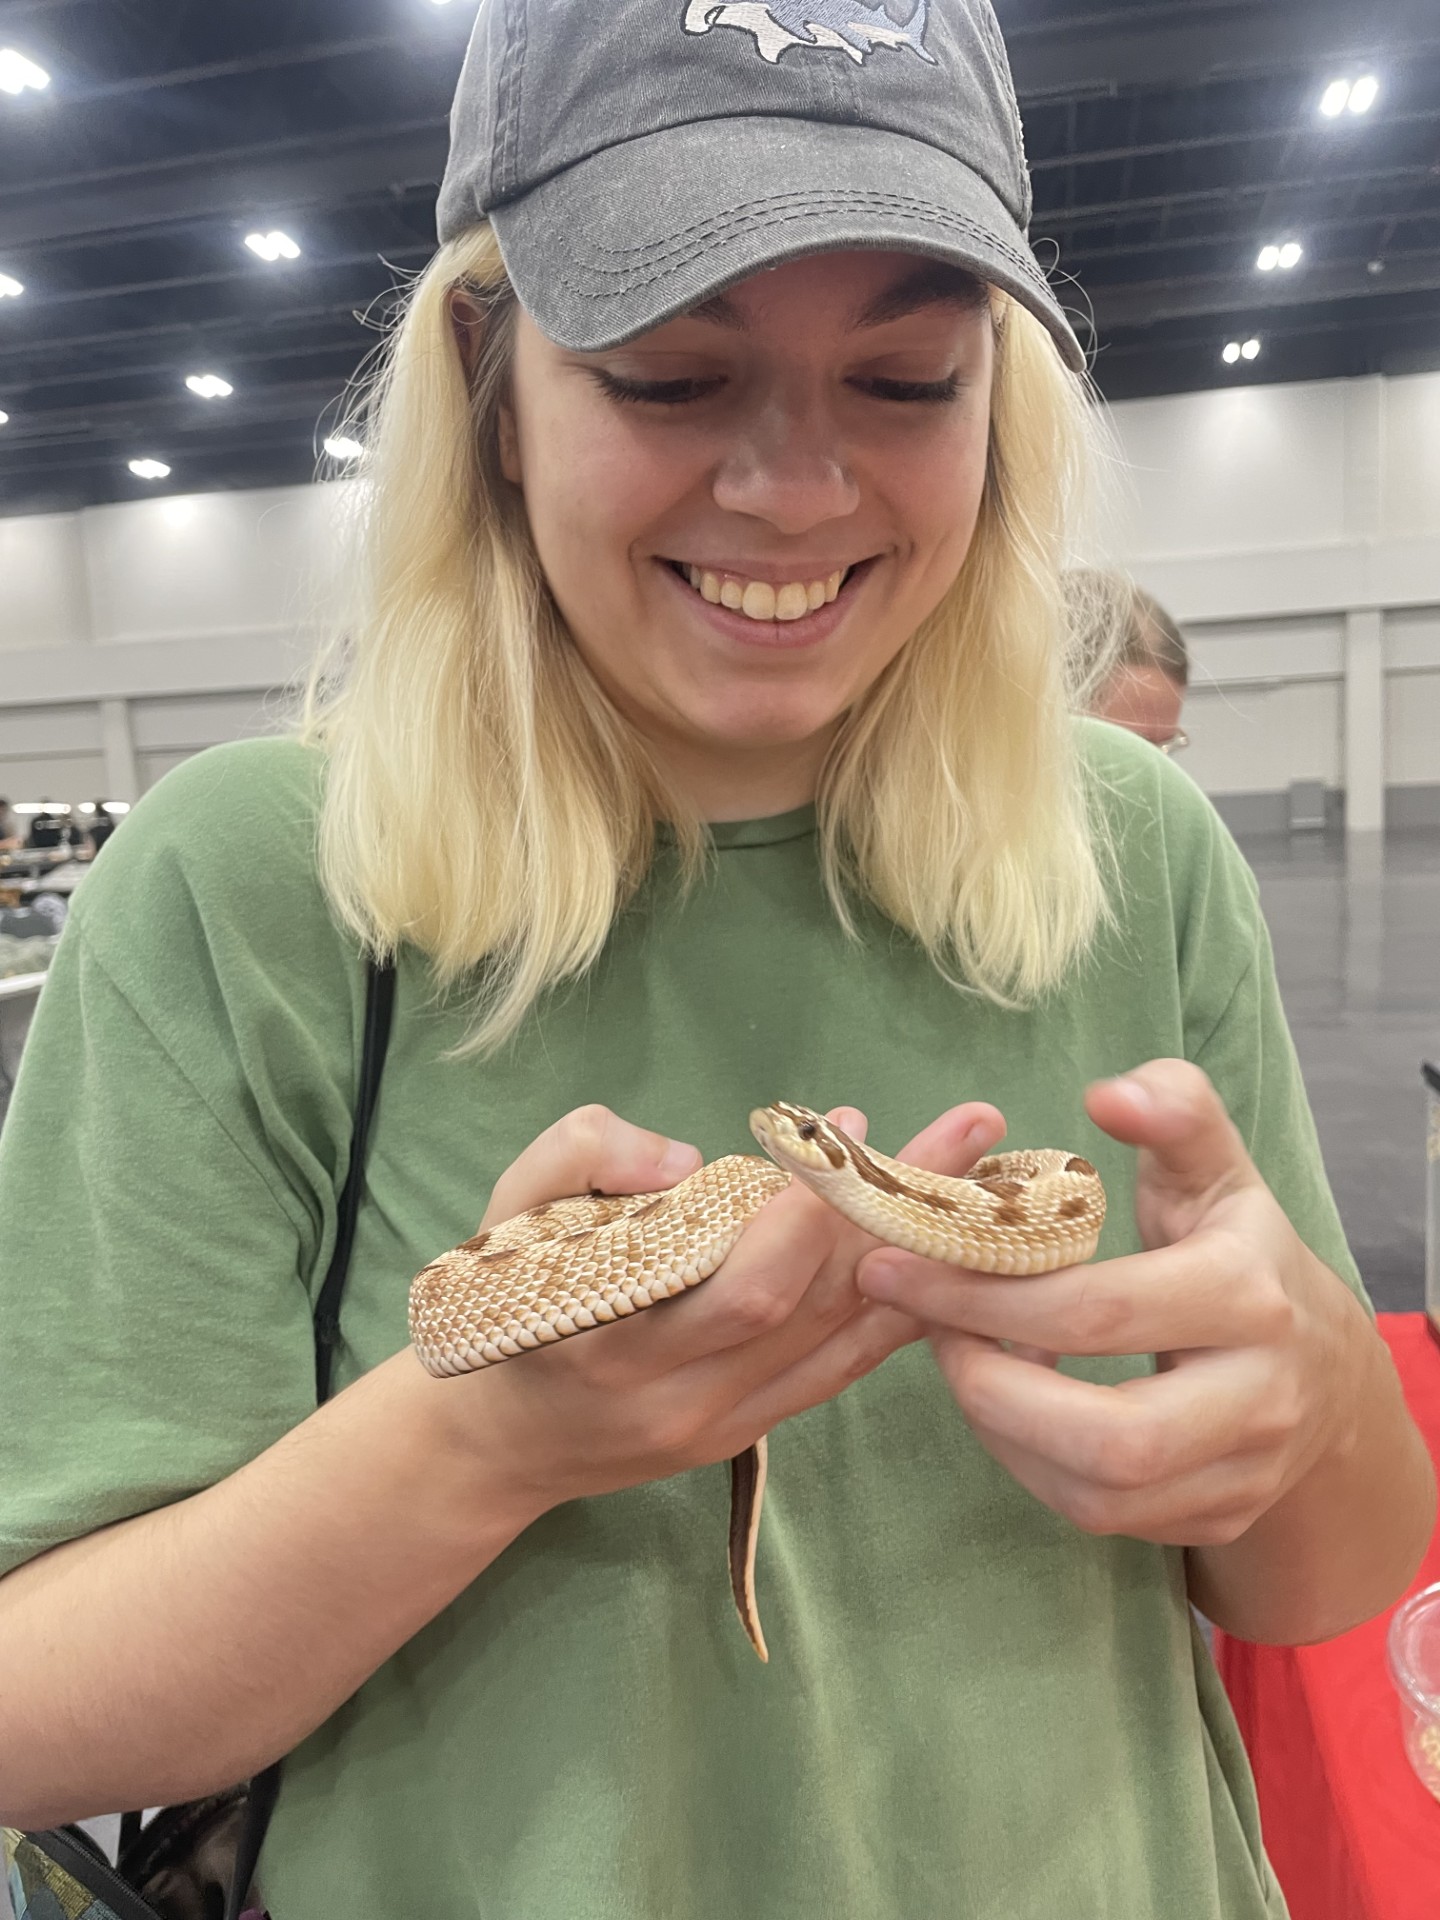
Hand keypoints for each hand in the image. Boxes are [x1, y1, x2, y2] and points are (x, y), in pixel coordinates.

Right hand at [424, 1098, 1004, 1511]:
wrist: (497, 1439)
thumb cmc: (502, 1302)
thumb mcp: (505, 1212)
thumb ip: (583, 1159)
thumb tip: (690, 1158)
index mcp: (618, 1345)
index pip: (743, 1297)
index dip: (806, 1224)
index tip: (849, 1134)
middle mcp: (686, 1399)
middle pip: (821, 1309)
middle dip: (900, 1212)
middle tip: (970, 1127)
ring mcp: (727, 1424)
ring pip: (846, 1339)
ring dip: (922, 1255)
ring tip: (989, 1173)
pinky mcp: (751, 1432)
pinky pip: (841, 1369)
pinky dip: (900, 1312)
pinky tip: (956, 1255)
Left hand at [856, 1060, 1361, 1546]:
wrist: (1328, 1371)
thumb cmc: (1239, 1248)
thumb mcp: (1216, 1169)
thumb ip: (1173, 1111)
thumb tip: (1111, 1092)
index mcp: (1249, 1292)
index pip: (1097, 1311)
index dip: (982, 1296)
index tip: (897, 1266)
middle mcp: (1259, 1396)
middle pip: (1110, 1437)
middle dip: (990, 1392)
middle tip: (931, 1336)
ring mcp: (1243, 1472)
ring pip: (1101, 1496)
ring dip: (1003, 1435)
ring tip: (966, 1364)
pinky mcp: (1218, 1518)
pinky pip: (1103, 1518)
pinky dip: (1034, 1467)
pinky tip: (1011, 1406)